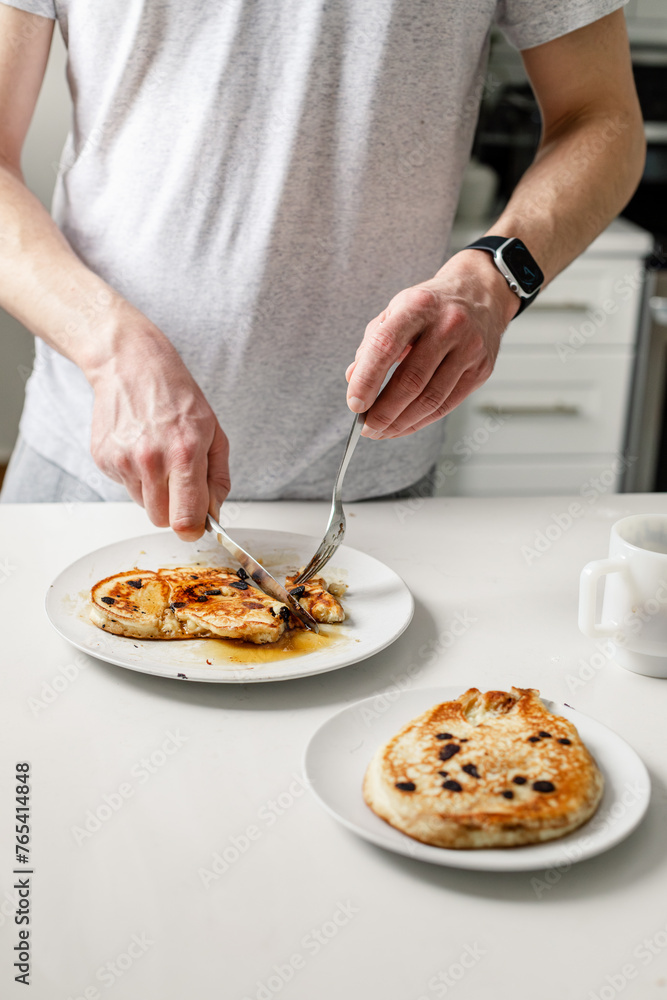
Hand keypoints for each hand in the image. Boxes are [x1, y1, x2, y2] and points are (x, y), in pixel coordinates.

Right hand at [88, 325, 229, 540]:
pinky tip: (139, 447)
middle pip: (162, 520)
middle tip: (178, 481)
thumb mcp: (213, 432)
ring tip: (158, 456)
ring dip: (154, 491)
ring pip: (143, 505)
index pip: (186, 519)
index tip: (196, 525)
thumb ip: (217, 478)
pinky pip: (125, 486)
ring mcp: (123, 460)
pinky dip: (134, 475)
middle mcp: (151, 459)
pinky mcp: (103, 459)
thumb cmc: (176, 395)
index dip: (193, 528)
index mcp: (184, 453)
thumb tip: (213, 514)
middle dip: (174, 509)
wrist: (131, 364)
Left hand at [345, 251, 518, 438]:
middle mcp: (448, 325)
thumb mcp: (396, 309)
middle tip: (366, 427)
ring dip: (401, 423)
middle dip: (384, 411)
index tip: (354, 404)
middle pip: (411, 381)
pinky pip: (447, 405)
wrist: (481, 292)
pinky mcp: (481, 370)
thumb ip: (373, 342)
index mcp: (419, 305)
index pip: (386, 346)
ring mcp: (469, 349)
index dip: (367, 379)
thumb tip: (353, 378)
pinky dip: (421, 421)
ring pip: (430, 399)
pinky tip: (404, 426)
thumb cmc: (431, 305)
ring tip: (381, 431)